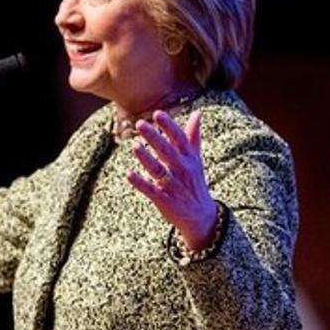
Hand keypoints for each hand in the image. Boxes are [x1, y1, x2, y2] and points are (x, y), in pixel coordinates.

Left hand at [127, 110, 219, 249]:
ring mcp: (173, 186)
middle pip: (167, 151)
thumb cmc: (194, 182)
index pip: (179, 139)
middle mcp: (182, 170)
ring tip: (134, 146)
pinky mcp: (164, 200)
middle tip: (140, 124)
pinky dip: (140, 183)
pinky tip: (129, 175)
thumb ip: (193, 137)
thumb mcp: (196, 159)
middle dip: (154, 137)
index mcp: (189, 158)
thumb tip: (197, 113)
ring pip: (158, 170)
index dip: (169, 126)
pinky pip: (151, 190)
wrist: (201, 216)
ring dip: (146, 158)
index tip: (158, 113)